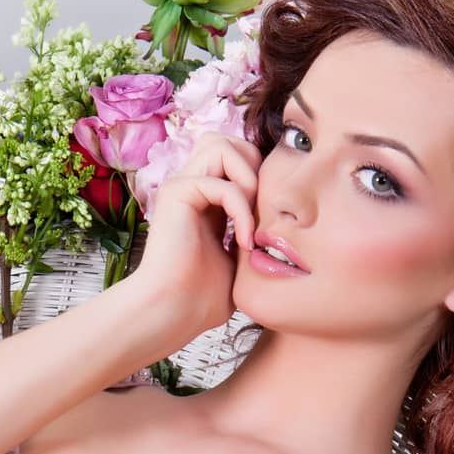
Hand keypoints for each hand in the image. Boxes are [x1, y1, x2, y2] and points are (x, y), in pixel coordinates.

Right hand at [128, 133, 263, 353]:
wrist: (173, 313)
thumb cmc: (202, 299)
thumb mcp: (239, 260)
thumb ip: (252, 232)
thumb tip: (280, 223)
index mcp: (204, 200)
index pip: (237, 159)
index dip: (259, 179)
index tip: (267, 224)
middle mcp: (190, 187)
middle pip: (229, 140)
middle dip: (255, 168)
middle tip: (260, 212)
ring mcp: (181, 187)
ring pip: (221, 145)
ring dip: (248, 178)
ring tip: (252, 219)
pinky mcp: (176, 193)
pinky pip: (222, 183)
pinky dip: (242, 209)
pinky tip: (243, 241)